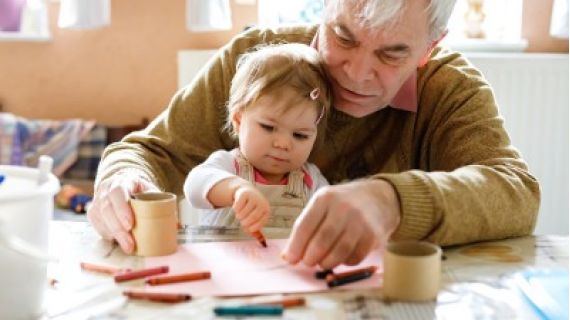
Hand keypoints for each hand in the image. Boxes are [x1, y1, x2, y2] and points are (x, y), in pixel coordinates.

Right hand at [86, 173, 158, 253]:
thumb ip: (161, 204)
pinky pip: (97, 225)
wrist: (124, 184)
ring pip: (100, 219)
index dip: (122, 209)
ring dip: (113, 235)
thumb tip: (177, 225)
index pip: (117, 192)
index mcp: (122, 180)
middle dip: (118, 229)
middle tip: (130, 244)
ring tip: (128, 247)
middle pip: (107, 209)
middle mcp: (106, 189)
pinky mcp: (93, 213)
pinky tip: (118, 242)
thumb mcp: (151, 191)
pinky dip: (108, 235)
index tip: (130, 225)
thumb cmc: (140, 191)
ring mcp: (97, 200)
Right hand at [232, 184, 269, 233]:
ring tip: (240, 214)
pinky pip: (237, 207)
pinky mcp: (244, 194)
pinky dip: (235, 209)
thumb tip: (261, 242)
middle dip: (244, 222)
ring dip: (239, 216)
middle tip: (242, 221)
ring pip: (242, 213)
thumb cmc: (252, 209)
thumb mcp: (256, 218)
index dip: (252, 228)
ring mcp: (253, 197)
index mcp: (266, 210)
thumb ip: (257, 230)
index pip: (260, 223)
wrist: (247, 191)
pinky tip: (237, 206)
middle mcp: (262, 203)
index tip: (247, 229)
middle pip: (251, 218)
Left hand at [282, 179, 400, 268]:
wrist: (378, 199)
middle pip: (322, 240)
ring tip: (322, 262)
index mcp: (325, 198)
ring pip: (339, 252)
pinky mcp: (373, 235)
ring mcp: (360, 221)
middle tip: (307, 262)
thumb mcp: (322, 205)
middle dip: (310, 257)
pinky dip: (344, 263)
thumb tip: (287, 256)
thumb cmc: (342, 205)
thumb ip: (305, 227)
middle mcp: (343, 208)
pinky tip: (341, 258)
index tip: (290, 259)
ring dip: (326, 263)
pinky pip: (355, 257)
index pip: (305, 226)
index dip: (295, 246)